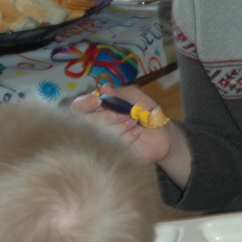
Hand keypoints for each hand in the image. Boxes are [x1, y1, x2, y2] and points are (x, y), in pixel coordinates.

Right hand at [71, 85, 189, 184]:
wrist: (162, 134)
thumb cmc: (147, 112)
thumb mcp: (138, 97)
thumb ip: (122, 93)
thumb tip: (104, 88)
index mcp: (98, 108)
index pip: (78, 107)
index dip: (84, 103)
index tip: (98, 101)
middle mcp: (96, 124)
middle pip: (87, 121)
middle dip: (110, 116)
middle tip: (128, 114)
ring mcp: (102, 140)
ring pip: (101, 133)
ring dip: (121, 125)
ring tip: (135, 121)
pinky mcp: (112, 153)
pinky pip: (115, 144)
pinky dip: (128, 135)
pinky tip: (137, 132)